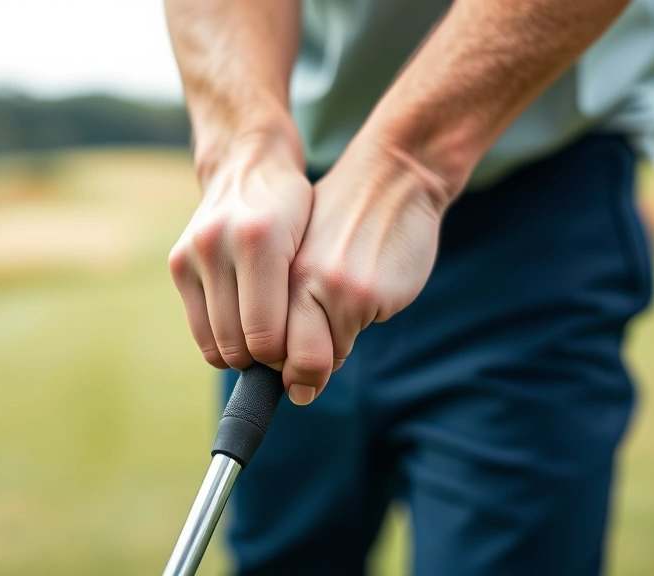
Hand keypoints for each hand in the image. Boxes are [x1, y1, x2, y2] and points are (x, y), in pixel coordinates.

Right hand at [169, 134, 311, 371]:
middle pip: (238, 344)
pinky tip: (245, 329)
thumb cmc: (295, 208)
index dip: (284, 358)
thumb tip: (305, 363)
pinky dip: (222, 340)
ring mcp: (193, 254)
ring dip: (242, 354)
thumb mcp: (314, 241)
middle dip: (264, 360)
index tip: (300, 356)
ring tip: (266, 343)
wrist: (248, 164)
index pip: (266, 334)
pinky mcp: (178, 264)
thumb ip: (305, 296)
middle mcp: (219, 244)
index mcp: (261, 239)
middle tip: (285, 355)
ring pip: (216, 343)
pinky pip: (198, 330)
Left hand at [282, 138, 450, 403]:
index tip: (279, 375)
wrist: (395, 176)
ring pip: (325, 355)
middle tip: (303, 380)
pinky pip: (353, 338)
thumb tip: (277, 357)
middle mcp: (298, 279)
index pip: (258, 339)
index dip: (268, 366)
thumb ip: (284, 293)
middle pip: (290, 360)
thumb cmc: (345, 214)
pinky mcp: (368, 296)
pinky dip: (355, 331)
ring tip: (340, 318)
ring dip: (329, 351)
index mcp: (272, 264)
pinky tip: (366, 299)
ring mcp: (334, 290)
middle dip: (298, 377)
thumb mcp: (302, 246)